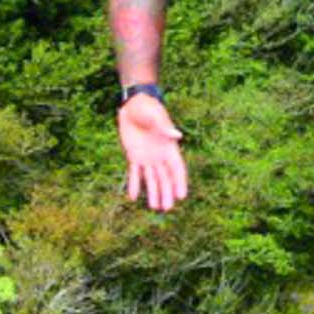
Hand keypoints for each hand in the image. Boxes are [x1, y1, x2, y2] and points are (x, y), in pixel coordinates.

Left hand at [118, 92, 186, 212]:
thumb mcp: (157, 117)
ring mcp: (147, 157)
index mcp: (169, 147)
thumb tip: (177, 136)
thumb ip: (165, 128)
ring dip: (153, 192)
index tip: (181, 196)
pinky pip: (134, 173)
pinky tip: (132, 196)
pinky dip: (134, 184)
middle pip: (165, 178)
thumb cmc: (149, 108)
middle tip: (167, 208)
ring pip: (151, 179)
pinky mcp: (134, 155)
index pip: (177, 169)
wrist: (134, 105)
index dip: (179, 182)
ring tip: (154, 207)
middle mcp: (160, 155)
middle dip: (166, 193)